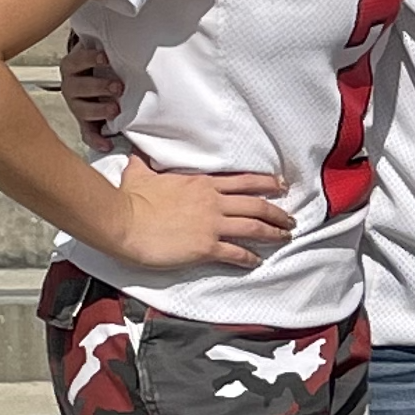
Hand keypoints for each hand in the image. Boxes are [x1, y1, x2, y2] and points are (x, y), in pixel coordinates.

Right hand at [60, 29, 124, 148]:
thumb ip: (107, 43)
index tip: (105, 57)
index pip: (75, 61)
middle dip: (98, 86)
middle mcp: (71, 86)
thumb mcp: (100, 51)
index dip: (89, 58)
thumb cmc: (101, 65)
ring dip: (98, 110)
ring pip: (82, 110)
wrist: (93, 78)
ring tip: (115, 111)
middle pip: (79, 87)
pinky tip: (107, 144)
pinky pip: (87, 133)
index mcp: (72, 66)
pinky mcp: (84, 122)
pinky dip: (96, 139)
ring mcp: (77, 105)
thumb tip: (130, 21)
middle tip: (118, 87)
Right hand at [98, 156, 296, 272]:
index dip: (265, 183)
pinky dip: (250, 257)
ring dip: (273, 232)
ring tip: (285, 236)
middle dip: (278, 212)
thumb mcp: (140, 173)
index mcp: (201, 184)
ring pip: (253, 226)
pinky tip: (257, 261)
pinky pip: (236, 252)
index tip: (280, 185)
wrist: (123, 221)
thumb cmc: (130, 198)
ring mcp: (211, 224)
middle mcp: (212, 201)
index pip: (242, 181)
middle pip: (256, 204)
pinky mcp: (205, 247)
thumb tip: (136, 152)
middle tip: (291, 218)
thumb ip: (145, 164)